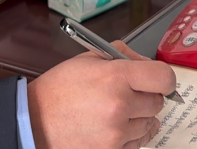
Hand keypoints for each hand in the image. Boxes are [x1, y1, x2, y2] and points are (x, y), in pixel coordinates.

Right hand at [27, 41, 175, 148]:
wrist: (33, 122)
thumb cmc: (58, 90)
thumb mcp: (89, 59)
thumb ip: (123, 55)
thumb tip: (147, 64)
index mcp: (115, 77)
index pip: (164, 77)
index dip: (163, 78)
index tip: (158, 80)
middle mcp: (120, 106)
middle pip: (158, 102)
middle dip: (146, 96)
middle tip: (127, 94)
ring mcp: (117, 133)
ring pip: (149, 124)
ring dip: (138, 118)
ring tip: (114, 112)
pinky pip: (137, 143)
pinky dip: (130, 137)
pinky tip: (112, 128)